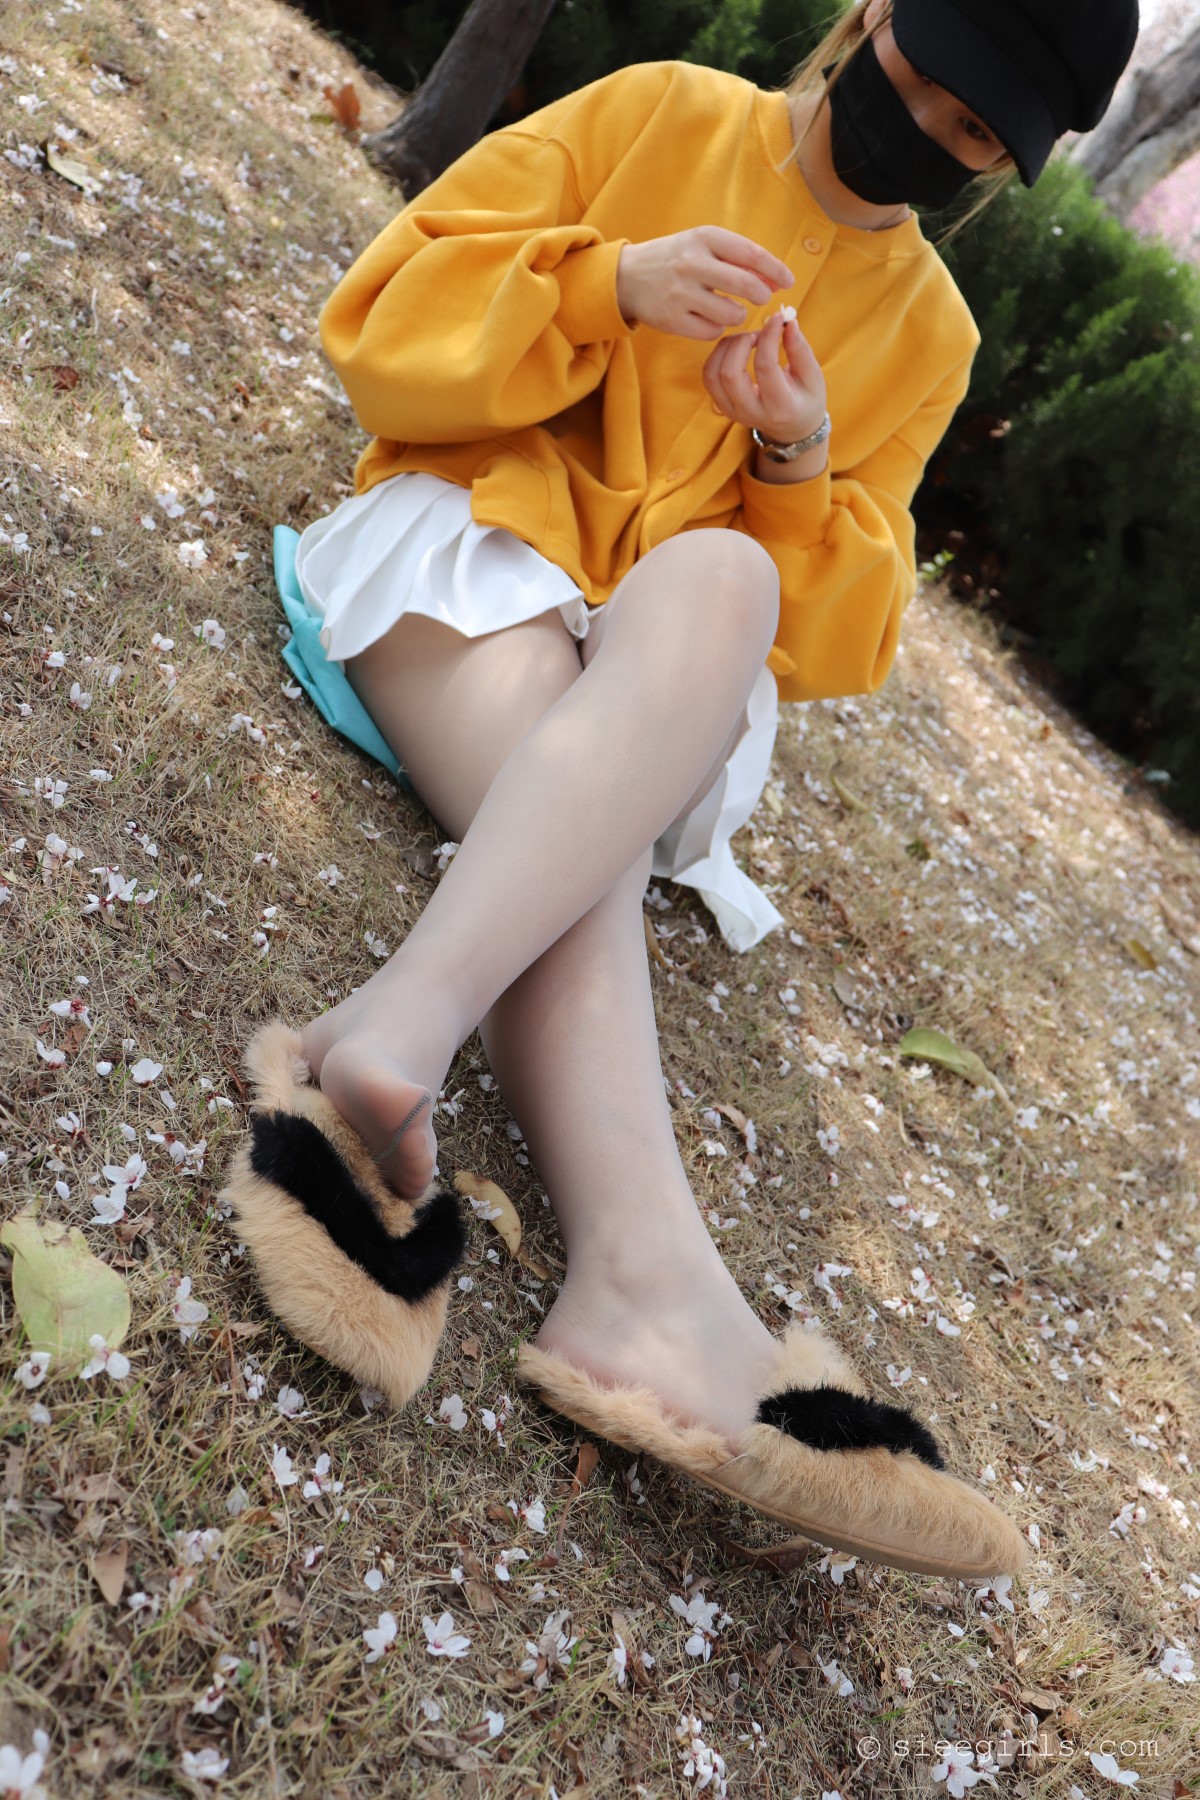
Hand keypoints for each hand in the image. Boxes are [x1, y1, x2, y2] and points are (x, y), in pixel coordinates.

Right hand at [615, 227, 793, 338]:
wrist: (627, 277)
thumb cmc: (676, 259)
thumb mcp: (703, 245)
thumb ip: (738, 258)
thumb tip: (777, 279)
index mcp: (704, 238)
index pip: (751, 254)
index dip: (775, 270)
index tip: (789, 282)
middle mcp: (692, 263)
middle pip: (745, 285)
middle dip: (761, 295)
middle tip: (761, 298)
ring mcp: (680, 293)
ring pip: (731, 313)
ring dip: (738, 314)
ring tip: (729, 308)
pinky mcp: (672, 319)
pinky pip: (712, 331)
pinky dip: (716, 327)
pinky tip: (708, 318)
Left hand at [702, 310, 826, 444]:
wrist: (792, 428)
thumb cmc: (806, 399)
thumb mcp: (813, 377)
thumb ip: (800, 349)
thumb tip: (786, 321)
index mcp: (780, 407)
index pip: (765, 367)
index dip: (768, 337)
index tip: (777, 319)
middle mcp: (752, 413)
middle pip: (729, 374)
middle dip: (741, 342)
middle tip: (759, 334)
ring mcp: (733, 412)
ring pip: (713, 374)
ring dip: (727, 347)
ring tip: (747, 339)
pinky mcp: (722, 406)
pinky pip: (709, 377)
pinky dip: (718, 355)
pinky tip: (736, 348)